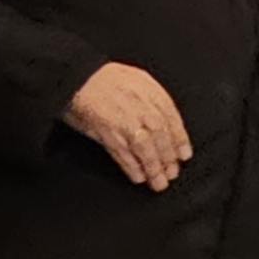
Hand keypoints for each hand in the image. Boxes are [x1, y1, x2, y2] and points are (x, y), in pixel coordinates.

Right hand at [66, 60, 190, 190]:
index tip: (184, 155)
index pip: (171, 118)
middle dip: (168, 157)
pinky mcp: (105, 131)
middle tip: (172, 173)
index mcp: (148, 90)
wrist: (75, 76)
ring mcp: (122, 120)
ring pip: (144, 147)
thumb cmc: (104, 78)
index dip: (180, 140)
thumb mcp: (136, 79)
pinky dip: (131, 167)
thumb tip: (166, 124)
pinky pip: (122, 153)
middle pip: (160, 135)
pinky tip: (138, 177)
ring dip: (153, 167)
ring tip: (158, 182)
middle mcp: (139, 105)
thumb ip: (152, 99)